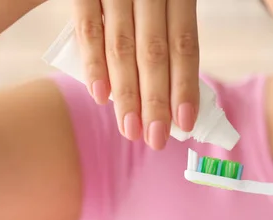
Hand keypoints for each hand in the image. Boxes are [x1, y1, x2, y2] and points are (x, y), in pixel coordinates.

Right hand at [73, 0, 199, 149]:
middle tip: (156, 140)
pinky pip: (88, 25)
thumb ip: (169, 26)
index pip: (184, 45)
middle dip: (155, 101)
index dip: (184, 86)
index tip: (184, 125)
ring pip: (122, 46)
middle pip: (155, 53)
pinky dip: (93, 62)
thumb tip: (170, 84)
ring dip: (127, 94)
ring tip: (131, 130)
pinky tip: (101, 95)